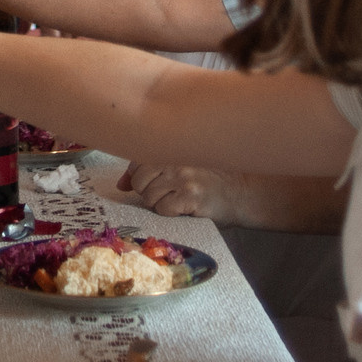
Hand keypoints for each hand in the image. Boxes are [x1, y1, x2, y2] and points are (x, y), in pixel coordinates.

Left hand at [113, 160, 237, 222]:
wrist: (240, 193)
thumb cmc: (207, 180)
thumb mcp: (179, 168)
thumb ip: (148, 171)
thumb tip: (121, 185)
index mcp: (171, 148)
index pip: (136, 163)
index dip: (139, 179)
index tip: (151, 185)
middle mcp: (175, 158)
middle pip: (140, 182)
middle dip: (148, 193)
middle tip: (167, 195)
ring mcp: (183, 177)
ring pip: (149, 197)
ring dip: (159, 205)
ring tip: (177, 201)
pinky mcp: (190, 196)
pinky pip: (163, 209)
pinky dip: (170, 214)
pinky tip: (184, 209)